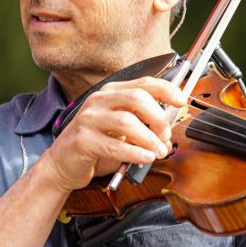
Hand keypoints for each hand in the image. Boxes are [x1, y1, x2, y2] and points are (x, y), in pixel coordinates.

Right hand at [43, 76, 187, 193]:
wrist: (63, 163)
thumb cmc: (96, 145)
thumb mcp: (121, 130)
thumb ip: (143, 125)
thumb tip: (169, 131)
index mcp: (111, 93)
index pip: (144, 83)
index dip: (166, 90)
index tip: (182, 101)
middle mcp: (99, 101)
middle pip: (137, 98)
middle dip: (158, 118)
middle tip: (166, 135)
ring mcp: (89, 119)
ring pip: (127, 122)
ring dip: (149, 139)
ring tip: (158, 151)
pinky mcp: (82, 140)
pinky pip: (115, 145)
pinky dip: (135, 152)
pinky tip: (145, 158)